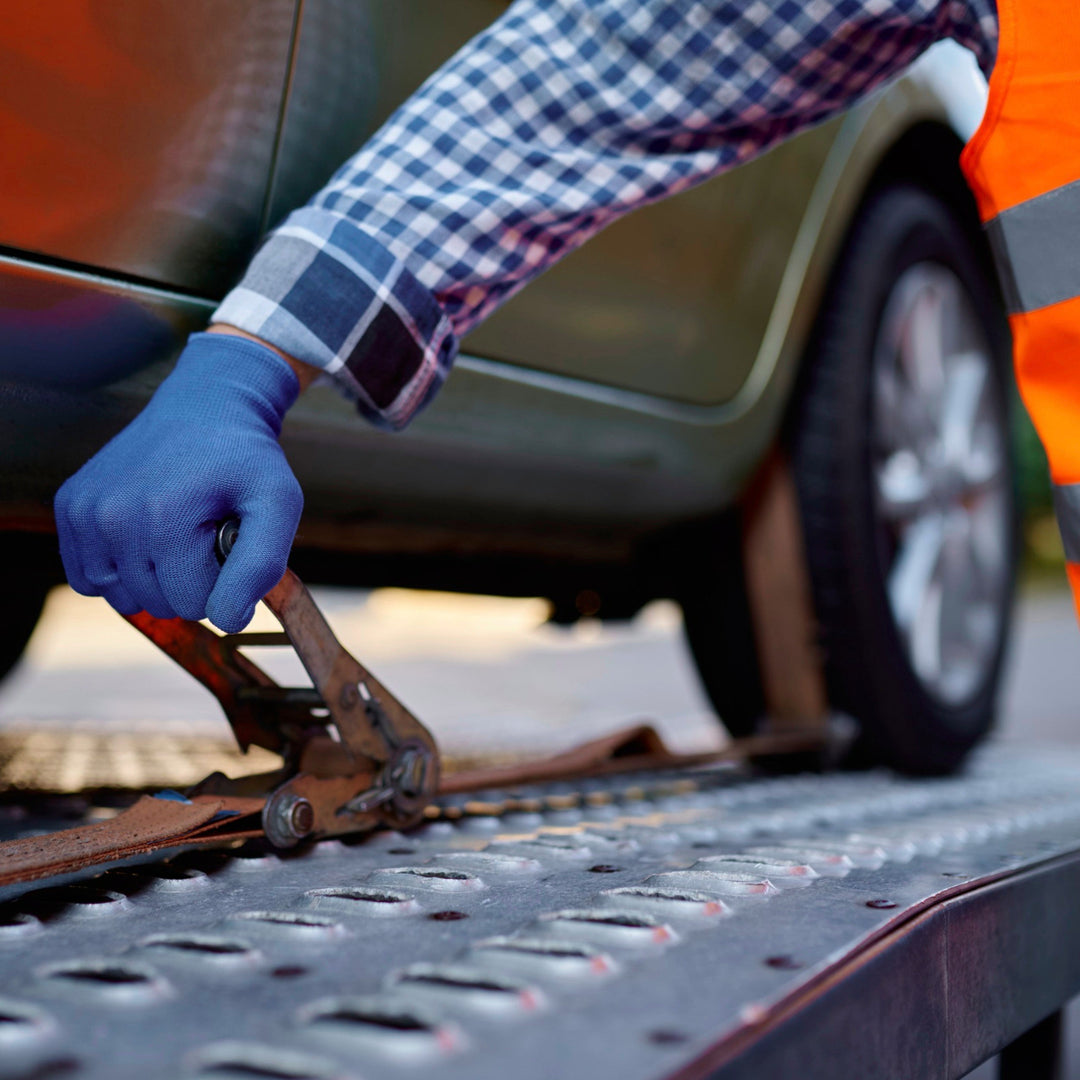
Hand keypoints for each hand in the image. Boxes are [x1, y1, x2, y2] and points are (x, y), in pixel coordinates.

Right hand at [55, 332, 303, 631]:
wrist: (205, 406)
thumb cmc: (247, 461)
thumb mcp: (279, 503)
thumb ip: (261, 566)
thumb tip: (228, 620)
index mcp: (165, 518)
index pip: (195, 604)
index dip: (224, 579)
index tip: (230, 535)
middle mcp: (112, 516)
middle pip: (160, 604)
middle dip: (192, 578)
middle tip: (206, 527)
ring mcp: (84, 512)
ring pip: (125, 599)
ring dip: (157, 576)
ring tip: (178, 528)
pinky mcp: (69, 507)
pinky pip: (90, 580)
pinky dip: (121, 569)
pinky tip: (147, 533)